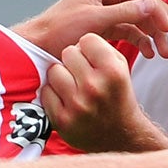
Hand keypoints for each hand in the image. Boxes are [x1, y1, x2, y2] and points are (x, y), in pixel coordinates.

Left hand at [16, 0, 167, 57]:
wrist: (37, 48)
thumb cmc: (58, 31)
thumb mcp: (94, 21)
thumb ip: (126, 13)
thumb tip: (156, 7)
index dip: (161, 11)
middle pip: (146, 6)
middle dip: (165, 23)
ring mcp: (107, 9)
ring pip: (141, 20)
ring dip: (155, 36)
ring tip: (166, 54)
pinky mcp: (105, 26)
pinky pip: (131, 31)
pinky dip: (142, 41)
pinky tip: (151, 53)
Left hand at [44, 32, 167, 152]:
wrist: (120, 135)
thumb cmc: (117, 95)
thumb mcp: (121, 68)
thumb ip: (104, 47)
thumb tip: (82, 32)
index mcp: (113, 72)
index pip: (87, 39)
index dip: (90, 47)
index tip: (94, 58)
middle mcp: (95, 87)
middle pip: (69, 52)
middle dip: (75, 60)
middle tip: (83, 73)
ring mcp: (77, 105)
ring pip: (55, 70)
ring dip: (62, 76)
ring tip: (75, 86)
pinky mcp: (62, 119)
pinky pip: (47, 91)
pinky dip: (54, 94)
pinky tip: (67, 100)